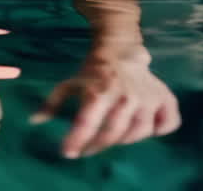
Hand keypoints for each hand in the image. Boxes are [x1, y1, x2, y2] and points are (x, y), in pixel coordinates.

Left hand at [31, 56, 180, 158]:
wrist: (120, 48)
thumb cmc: (93, 70)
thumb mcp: (70, 83)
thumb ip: (53, 103)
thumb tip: (34, 121)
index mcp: (99, 91)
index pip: (87, 121)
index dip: (77, 140)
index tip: (67, 153)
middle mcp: (125, 95)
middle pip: (114, 131)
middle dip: (99, 145)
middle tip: (88, 150)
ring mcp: (147, 97)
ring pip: (141, 131)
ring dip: (125, 140)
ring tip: (113, 138)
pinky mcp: (164, 97)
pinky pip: (168, 121)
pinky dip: (160, 130)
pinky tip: (149, 130)